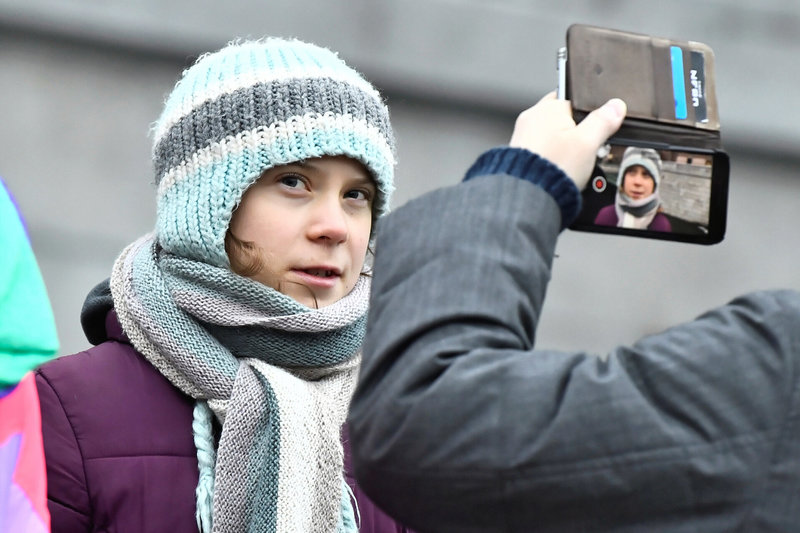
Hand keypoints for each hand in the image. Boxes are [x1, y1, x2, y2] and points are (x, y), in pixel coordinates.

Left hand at [509, 92, 625, 189]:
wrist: (527, 196)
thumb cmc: (553, 168)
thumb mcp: (588, 142)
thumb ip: (603, 121)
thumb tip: (615, 106)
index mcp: (548, 108)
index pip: (574, 99)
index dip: (589, 114)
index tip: (596, 128)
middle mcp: (531, 118)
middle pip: (563, 119)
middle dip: (576, 133)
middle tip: (586, 149)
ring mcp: (523, 137)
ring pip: (553, 137)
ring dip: (564, 148)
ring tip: (572, 164)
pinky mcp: (520, 155)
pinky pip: (542, 151)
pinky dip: (552, 159)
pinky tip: (558, 170)